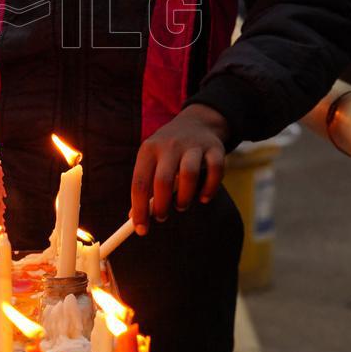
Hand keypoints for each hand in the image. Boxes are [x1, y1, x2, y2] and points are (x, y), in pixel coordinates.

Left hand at [130, 103, 228, 235]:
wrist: (197, 122)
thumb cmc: (168, 151)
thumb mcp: (152, 161)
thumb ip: (145, 187)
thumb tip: (135, 219)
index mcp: (149, 149)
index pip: (139, 183)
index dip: (139, 209)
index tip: (141, 229)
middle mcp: (169, 145)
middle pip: (162, 180)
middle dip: (161, 206)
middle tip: (161, 217)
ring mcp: (193, 145)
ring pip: (188, 175)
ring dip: (184, 198)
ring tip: (181, 205)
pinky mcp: (214, 148)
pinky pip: (214, 171)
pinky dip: (209, 189)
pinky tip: (203, 197)